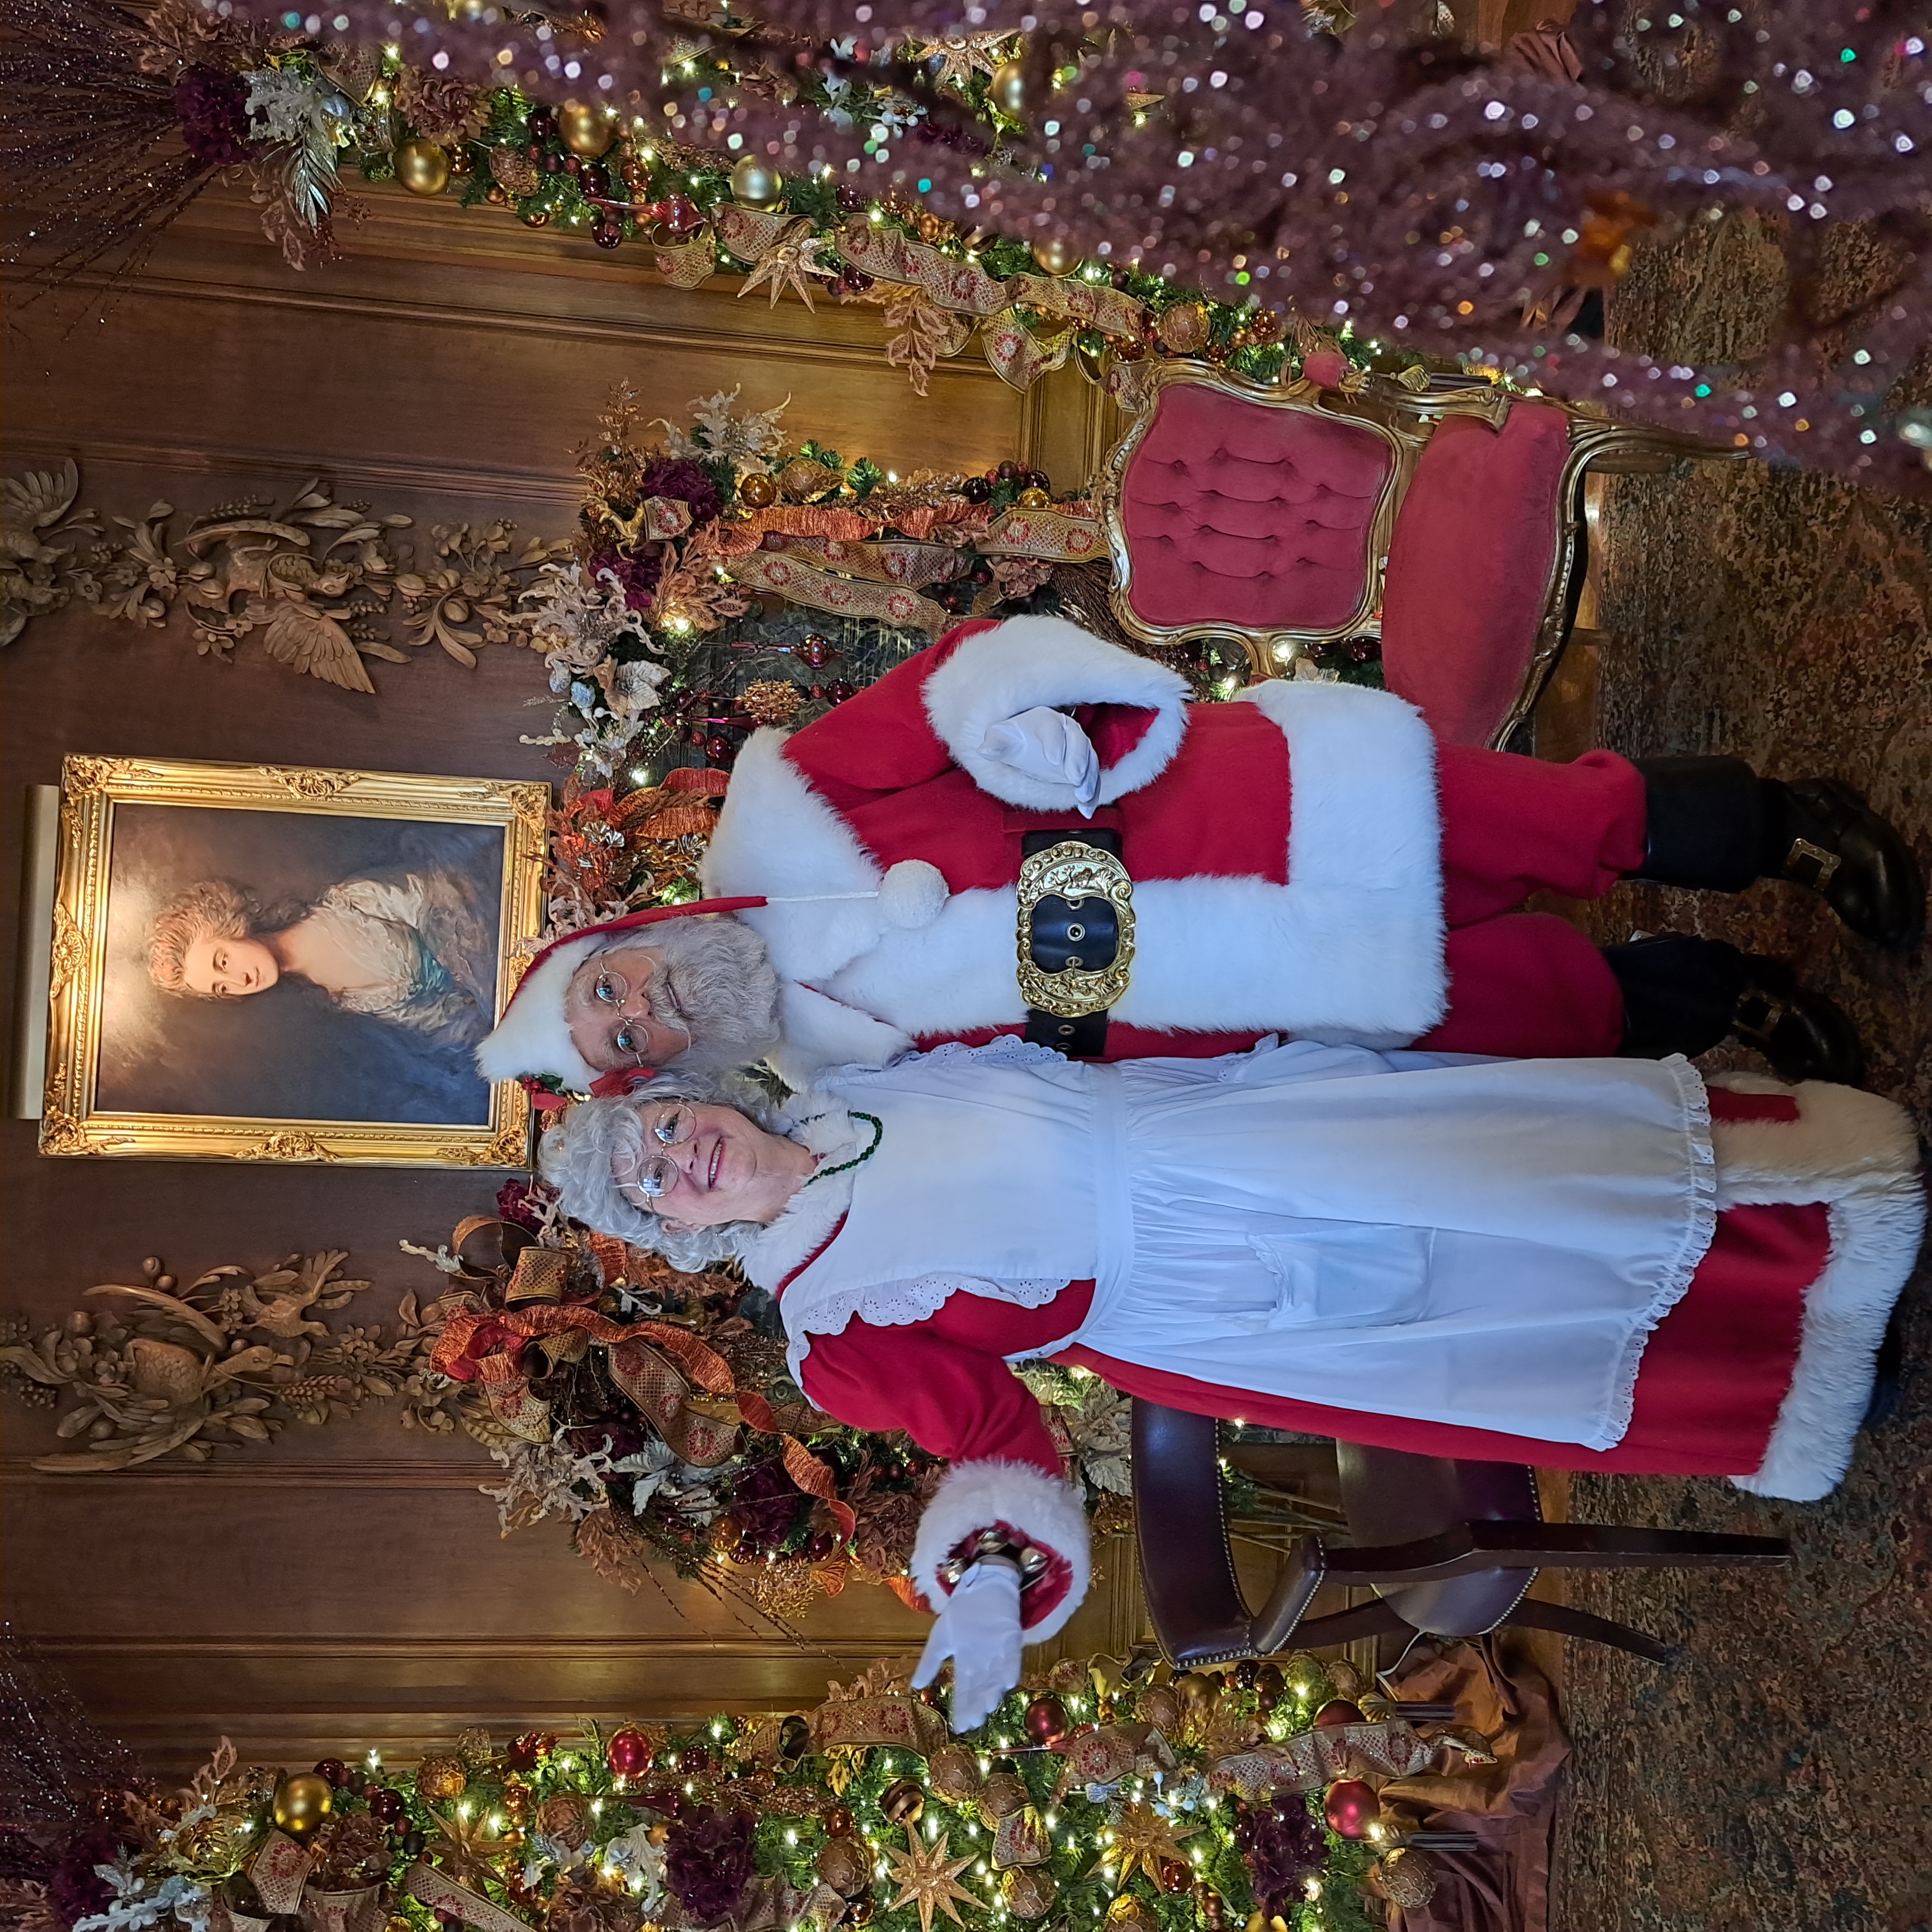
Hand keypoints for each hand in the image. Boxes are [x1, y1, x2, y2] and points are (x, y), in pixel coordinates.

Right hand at [910, 1558, 1022, 1732]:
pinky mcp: (1012, 1639)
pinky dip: (1010, 1668)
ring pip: (996, 1677)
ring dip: (993, 1691)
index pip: (964, 1691)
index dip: (963, 1708)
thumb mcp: (940, 1639)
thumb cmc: (961, 1614)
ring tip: (989, 1705)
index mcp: (966, 1665)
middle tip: (975, 1720)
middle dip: (978, 1705)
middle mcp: (984, 1663)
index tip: (960, 1727)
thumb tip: (915, 1687)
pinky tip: (1007, 1682)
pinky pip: (1012, 1657)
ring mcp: (999, 1652)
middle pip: (981, 1688)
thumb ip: (930, 1663)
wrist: (980, 1585)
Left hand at [979, 707, 1099, 814]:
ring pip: (1089, 760)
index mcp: (1046, 720)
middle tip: (1074, 777)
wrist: (1026, 743)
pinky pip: (1091, 779)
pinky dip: (1091, 794)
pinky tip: (1086, 810)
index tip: (1052, 759)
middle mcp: (1067, 731)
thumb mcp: (1000, 739)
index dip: (1054, 742)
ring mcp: (1077, 749)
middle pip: (1078, 742)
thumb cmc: (1013, 739)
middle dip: (1078, 760)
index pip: (1052, 728)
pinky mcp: (1082, 767)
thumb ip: (995, 745)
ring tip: (1082, 795)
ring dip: (1088, 779)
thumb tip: (984, 750)